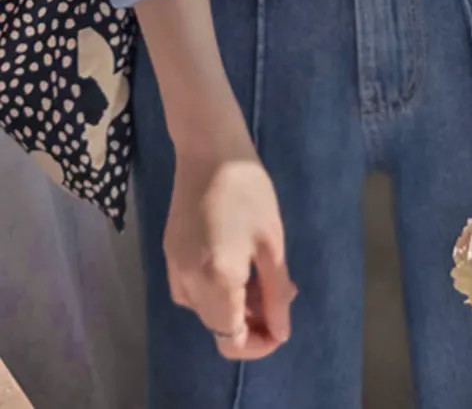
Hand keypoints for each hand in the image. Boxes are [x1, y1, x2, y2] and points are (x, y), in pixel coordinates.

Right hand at [164, 136, 296, 360]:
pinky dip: (216, 289)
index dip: (259, 343)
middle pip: (217, 327)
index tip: (281, 322)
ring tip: (262, 272)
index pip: (231, 341)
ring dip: (235, 304)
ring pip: (205, 310)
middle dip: (252, 320)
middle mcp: (187, 283)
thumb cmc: (250, 191)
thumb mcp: (272, 244)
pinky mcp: (168, 253)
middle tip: (280, 290)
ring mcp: (173, 269)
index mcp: (216, 282)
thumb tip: (280, 331)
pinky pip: (192, 290)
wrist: (210, 150)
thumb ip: (276, 293)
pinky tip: (235, 263)